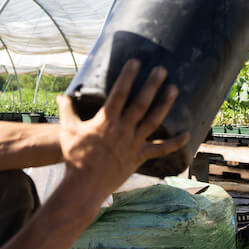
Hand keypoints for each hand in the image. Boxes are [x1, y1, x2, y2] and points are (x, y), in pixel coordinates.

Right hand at [55, 60, 188, 199]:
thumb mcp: (68, 131)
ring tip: (174, 89)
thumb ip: (67, 111)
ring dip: (165, 104)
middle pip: (141, 103)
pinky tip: (187, 134)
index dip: (128, 76)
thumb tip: (61, 96)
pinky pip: (161, 149)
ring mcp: (133, 143)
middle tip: (162, 70)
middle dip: (152, 85)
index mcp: (106, 121)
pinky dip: (175, 143)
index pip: (119, 93)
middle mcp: (122, 129)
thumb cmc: (75, 158)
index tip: (136, 62)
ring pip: (153, 121)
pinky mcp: (139, 157)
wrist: (84, 186)